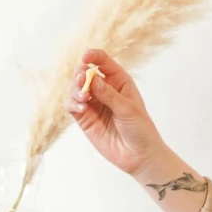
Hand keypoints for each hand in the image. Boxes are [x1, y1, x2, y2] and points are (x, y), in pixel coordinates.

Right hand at [66, 50, 166, 179]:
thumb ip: (108, 94)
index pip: (102, 61)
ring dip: (74, 90)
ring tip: (83, 99)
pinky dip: (72, 104)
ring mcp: (93, 103)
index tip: (85, 58)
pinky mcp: (84, 118)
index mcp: (118, 80)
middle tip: (81, 82)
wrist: (138, 155)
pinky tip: (82, 109)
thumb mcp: (128, 108)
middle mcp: (103, 89)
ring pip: (74, 88)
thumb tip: (91, 79)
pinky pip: (71, 105)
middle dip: (79, 74)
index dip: (92, 56)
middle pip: (83, 72)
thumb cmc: (140, 128)